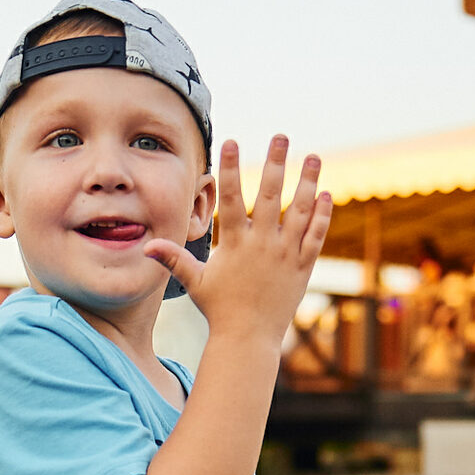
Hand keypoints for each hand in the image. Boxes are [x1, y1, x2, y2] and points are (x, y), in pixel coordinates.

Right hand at [143, 136, 330, 346]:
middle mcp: (262, 244)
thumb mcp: (195, 283)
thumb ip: (174, 260)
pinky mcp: (302, 267)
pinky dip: (323, 215)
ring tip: (314, 156)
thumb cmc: (219, 310)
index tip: (232, 141)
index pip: (231, 198)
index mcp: (236, 244)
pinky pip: (316, 236)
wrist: (248, 339)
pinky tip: (327, 194)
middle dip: (276, 163)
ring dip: (308, 181)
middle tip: (281, 135)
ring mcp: (285, 254)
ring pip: (300, 211)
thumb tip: (147, 247)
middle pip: (270, 195)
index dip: (230, 168)